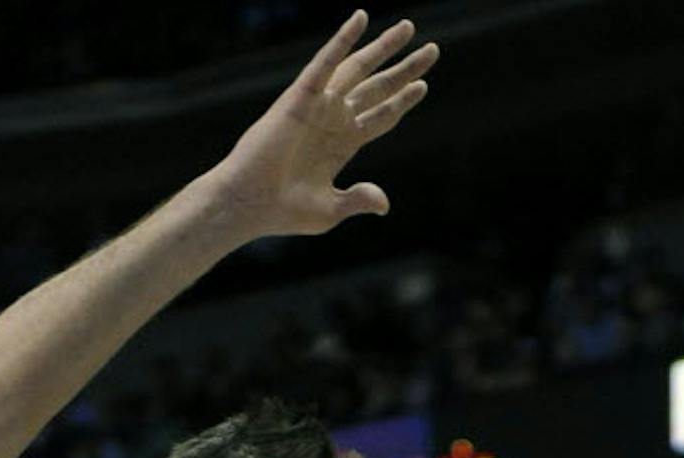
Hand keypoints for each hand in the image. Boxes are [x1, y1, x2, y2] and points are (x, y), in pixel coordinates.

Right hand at [209, 10, 437, 236]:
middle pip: (378, 88)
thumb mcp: (331, 209)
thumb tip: (384, 204)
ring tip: (408, 27)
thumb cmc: (284, 212)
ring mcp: (319, 106)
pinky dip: (342, 39)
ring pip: (358, 68)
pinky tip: (360, 18)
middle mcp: (334, 120)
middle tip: (432, 50)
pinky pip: (325, 62)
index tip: (422, 86)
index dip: (401, 101)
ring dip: (382, 47)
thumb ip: (358, 200)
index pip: (380, 116)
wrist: (252, 204)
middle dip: (405, 69)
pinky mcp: (301, 97)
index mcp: (342, 145)